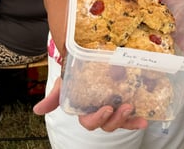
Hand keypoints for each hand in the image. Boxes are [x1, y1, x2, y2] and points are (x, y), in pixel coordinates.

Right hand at [33, 76, 148, 131]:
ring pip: (121, 121)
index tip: (106, 108)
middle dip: (116, 119)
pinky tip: (146, 118)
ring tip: (134, 109)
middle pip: (107, 125)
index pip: (90, 122)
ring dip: (129, 120)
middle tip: (125, 108)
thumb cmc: (75, 75)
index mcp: (86, 112)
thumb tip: (37, 111)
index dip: (97, 119)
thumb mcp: (64, 84)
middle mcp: (101, 113)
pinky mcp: (126, 101)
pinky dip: (138, 118)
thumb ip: (54, 97)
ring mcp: (114, 108)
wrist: (88, 59)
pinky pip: (133, 113)